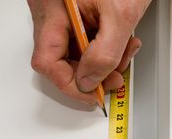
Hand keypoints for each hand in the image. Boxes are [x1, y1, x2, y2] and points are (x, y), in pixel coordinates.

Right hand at [27, 0, 150, 104]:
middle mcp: (50, 13)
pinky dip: (101, 47)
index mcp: (53, 10)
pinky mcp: (73, 12)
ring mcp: (60, 12)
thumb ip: (104, 54)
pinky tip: (119, 43)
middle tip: (113, 78)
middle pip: (59, 59)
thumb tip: (88, 82)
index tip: (91, 94)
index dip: (69, 84)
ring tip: (124, 55)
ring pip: (72, 51)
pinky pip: (81, 39)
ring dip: (100, 61)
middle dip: (89, 73)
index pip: (48, 62)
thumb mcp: (121, 15)